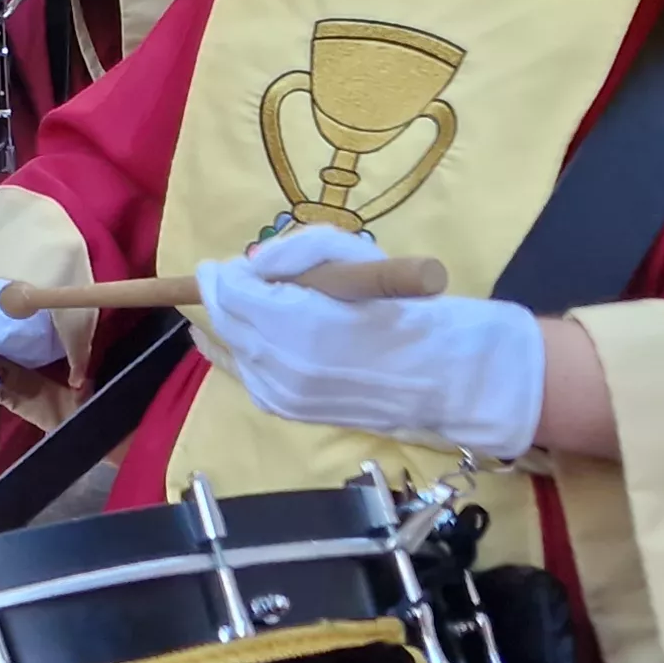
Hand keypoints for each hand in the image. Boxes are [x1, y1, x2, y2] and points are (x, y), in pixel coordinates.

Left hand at [194, 225, 544, 456]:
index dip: (225, 274)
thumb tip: (255, 266)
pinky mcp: (285, 410)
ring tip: (238, 305)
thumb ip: (298, 253)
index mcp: (295, 322)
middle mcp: (277, 362)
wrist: (438, 377)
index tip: (225, 264)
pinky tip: (226, 341)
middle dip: (225, 295)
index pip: (231, 291)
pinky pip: (246, 375)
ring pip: (233, 348)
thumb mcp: (357, 260)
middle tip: (227, 278)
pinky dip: (239, 354)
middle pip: (227, 319)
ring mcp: (278, 392)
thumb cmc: (404, 310)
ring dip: (232, 324)